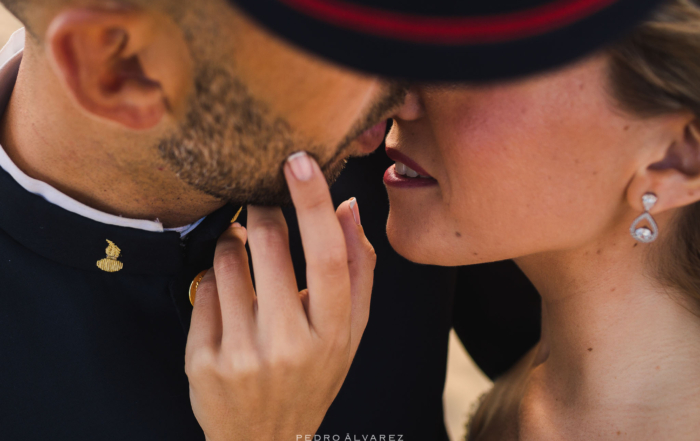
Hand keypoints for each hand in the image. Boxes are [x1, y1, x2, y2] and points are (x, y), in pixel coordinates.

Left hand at [185, 151, 375, 440]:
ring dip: (234, 243)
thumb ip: (357, 269)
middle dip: (262, 210)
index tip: (298, 161)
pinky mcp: (203, 362)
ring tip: (244, 259)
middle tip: (261, 201)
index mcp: (333, 334)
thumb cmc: (313, 375)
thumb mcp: (349, 332)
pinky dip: (216, 280)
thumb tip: (350, 207)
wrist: (264, 439)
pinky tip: (229, 300)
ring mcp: (242, 355)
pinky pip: (203, 289)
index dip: (313, 201)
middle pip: (269, 245)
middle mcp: (288, 345)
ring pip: (227, 260)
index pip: (326, 254)